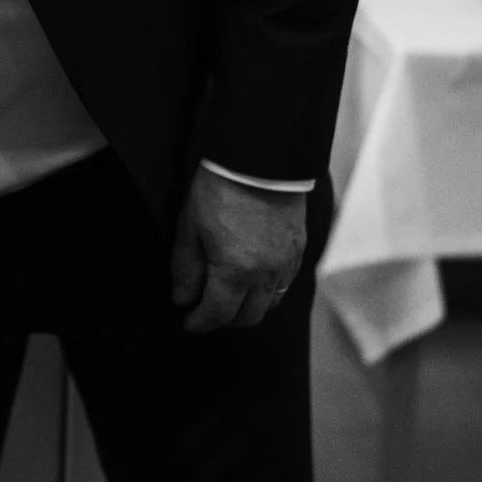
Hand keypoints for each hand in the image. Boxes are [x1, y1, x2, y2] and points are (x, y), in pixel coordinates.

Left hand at [170, 168, 306, 333]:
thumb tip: (182, 299)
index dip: (201, 322)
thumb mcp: (190, 228)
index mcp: (235, 271)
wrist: (260, 158)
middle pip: (248, 317)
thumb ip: (185, 269)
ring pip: (271, 303)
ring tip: (230, 297)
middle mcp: (266, 274)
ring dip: (249, 307)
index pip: (218, 314)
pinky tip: (253, 279)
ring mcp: (287, 262)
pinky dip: (268, 290)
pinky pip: (285, 284)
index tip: (189, 322)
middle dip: (225, 320)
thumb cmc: (219, 189)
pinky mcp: (299, 249)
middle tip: (207, 311)